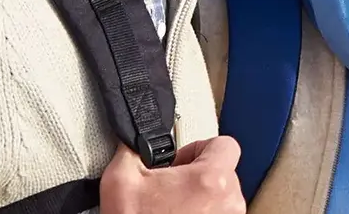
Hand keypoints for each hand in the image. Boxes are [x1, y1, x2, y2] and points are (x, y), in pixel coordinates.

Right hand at [99, 136, 245, 213]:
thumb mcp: (120, 181)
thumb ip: (132, 150)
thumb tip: (134, 142)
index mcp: (210, 180)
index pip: (226, 144)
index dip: (199, 148)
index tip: (181, 162)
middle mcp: (228, 202)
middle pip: (225, 171)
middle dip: (199, 175)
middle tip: (173, 186)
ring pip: (224, 196)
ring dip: (203, 197)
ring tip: (175, 206)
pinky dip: (205, 213)